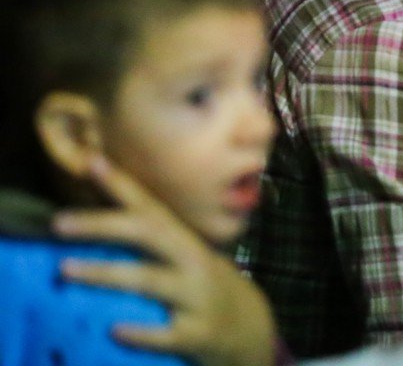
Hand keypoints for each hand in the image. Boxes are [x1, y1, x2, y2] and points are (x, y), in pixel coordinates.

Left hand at [52, 157, 275, 365]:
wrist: (249, 330)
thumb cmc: (203, 289)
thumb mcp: (187, 259)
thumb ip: (154, 244)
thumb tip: (98, 224)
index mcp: (186, 242)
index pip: (151, 207)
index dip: (122, 185)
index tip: (91, 162)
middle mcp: (193, 262)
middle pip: (146, 235)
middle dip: (102, 225)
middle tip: (57, 223)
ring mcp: (197, 298)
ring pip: (149, 280)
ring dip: (105, 273)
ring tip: (65, 269)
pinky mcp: (198, 334)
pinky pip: (167, 333)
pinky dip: (141, 332)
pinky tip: (114, 330)